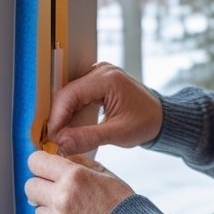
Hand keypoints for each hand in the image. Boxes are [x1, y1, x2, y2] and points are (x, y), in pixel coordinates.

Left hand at [25, 150, 134, 213]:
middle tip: (54, 187)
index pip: (36, 161)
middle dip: (40, 184)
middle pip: (29, 185)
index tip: (45, 166)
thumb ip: (80, 163)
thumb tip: (61, 157)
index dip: (40, 162)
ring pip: (37, 207)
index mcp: (74, 176)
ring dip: (49, 206)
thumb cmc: (121, 204)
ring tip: (71, 208)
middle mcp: (61, 197)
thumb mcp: (105, 174)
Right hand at [45, 62, 162, 155]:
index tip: (52, 137)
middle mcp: (101, 71)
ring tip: (60, 136)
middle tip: (54, 139)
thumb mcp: (118, 133)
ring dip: (63, 115)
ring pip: (70, 94)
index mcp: (107, 78)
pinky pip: (77, 94)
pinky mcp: (97, 81)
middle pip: (67, 93)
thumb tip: (61, 142)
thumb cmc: (146, 123)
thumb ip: (88, 137)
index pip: (71, 94)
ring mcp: (98, 74)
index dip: (57, 117)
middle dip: (58, 117)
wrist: (161, 117)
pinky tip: (69, 127)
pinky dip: (71, 111)